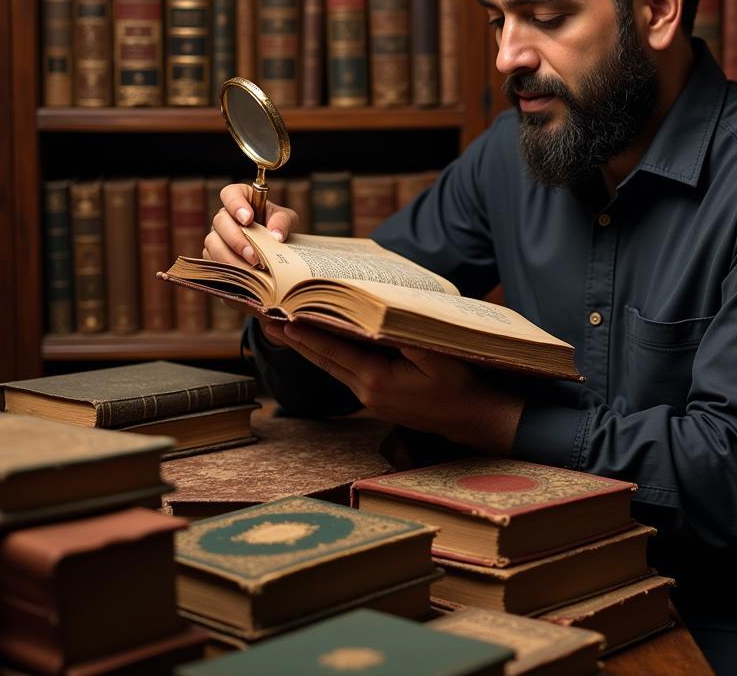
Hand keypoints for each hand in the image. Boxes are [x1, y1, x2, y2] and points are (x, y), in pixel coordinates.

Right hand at [203, 182, 297, 267]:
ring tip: (251, 268)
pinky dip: (227, 268)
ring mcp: (216, 234)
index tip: (248, 219)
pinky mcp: (213, 253)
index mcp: (242, 198)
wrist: (274, 248)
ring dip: (231, 257)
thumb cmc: (277, 227)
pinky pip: (212, 259)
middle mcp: (225, 215)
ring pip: (213, 242)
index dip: (235, 204)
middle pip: (220, 221)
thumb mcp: (287, 219)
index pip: (230, 193)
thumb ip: (283, 221)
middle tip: (253, 256)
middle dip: (237, 240)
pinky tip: (243, 275)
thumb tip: (276, 235)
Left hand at [264, 320, 524, 454]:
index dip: (308, 334)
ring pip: (330, 366)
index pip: (334, 352)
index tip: (281, 320)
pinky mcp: (376, 397)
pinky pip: (344, 371)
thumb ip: (405, 337)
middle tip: (265, 320)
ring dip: (306, 346)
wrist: (471, 418)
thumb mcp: (437, 357)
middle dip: (294, 339)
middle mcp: (366, 391)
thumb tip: (376, 317)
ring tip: (280, 327)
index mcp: (378, 381)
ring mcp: (369, 397)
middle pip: (323, 360)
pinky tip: (318, 342)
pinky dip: (327, 354)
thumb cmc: (458, 386)